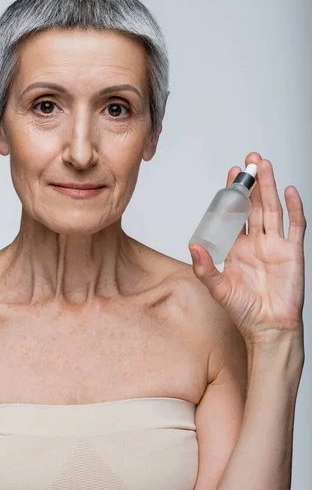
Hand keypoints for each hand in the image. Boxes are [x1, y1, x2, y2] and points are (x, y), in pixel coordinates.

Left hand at [188, 152, 306, 346]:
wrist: (269, 328)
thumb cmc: (245, 311)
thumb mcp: (218, 289)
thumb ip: (205, 268)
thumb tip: (193, 247)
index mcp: (237, 248)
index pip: (234, 214)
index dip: (232, 194)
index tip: (229, 175)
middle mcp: (256, 242)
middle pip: (254, 205)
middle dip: (251, 183)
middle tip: (249, 161)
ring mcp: (276, 245)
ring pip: (272, 209)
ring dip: (269, 187)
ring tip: (264, 166)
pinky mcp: (293, 251)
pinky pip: (296, 225)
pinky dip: (294, 207)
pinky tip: (289, 190)